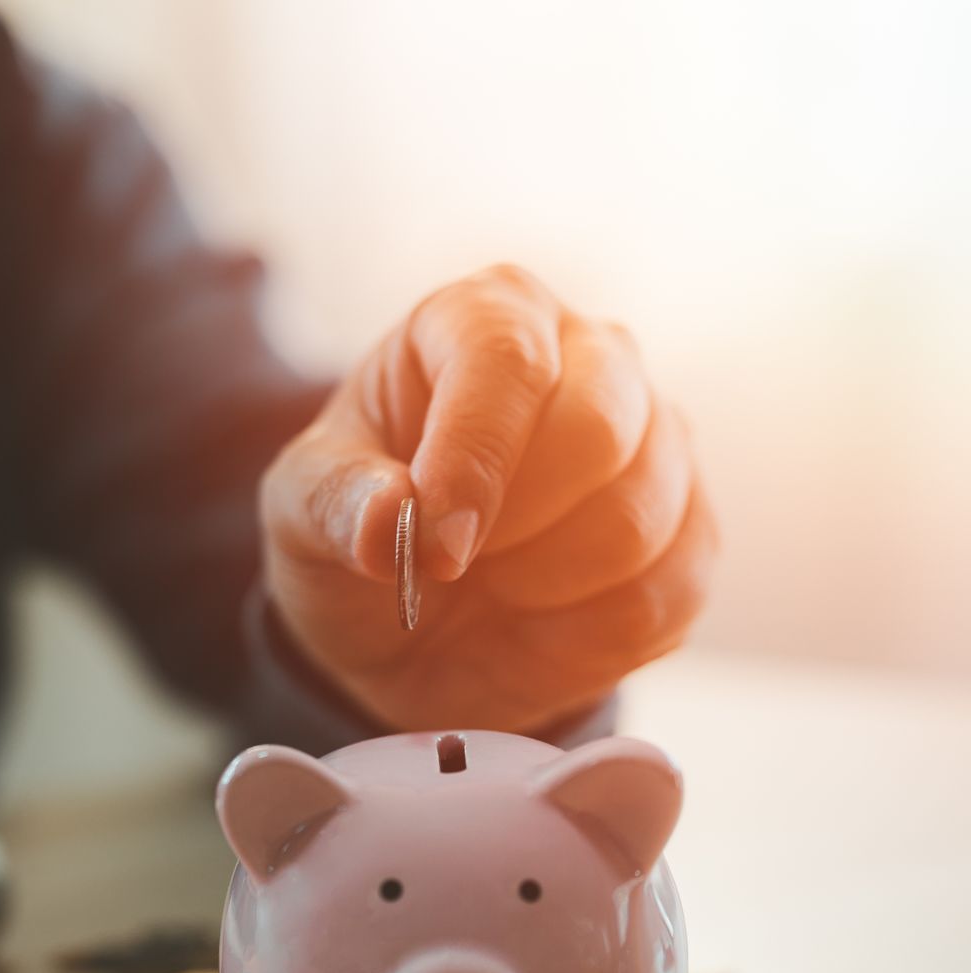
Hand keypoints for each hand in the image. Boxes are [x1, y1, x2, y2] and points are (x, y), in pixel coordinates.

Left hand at [261, 265, 717, 732]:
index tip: (436, 547)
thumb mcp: (300, 511)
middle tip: (450, 566)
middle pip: (600, 431)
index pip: (507, 360)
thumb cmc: (355, 529)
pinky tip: (535, 619)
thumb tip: (390, 521)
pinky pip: (668, 594)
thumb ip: (334, 502)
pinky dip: (586, 635)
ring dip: (542, 587)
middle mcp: (592, 355)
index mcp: (486, 316)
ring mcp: (658, 441)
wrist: (408, 626)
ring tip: (486, 584)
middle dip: (514, 528)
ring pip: (639, 522)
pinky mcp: (692, 533)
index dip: (473, 459)